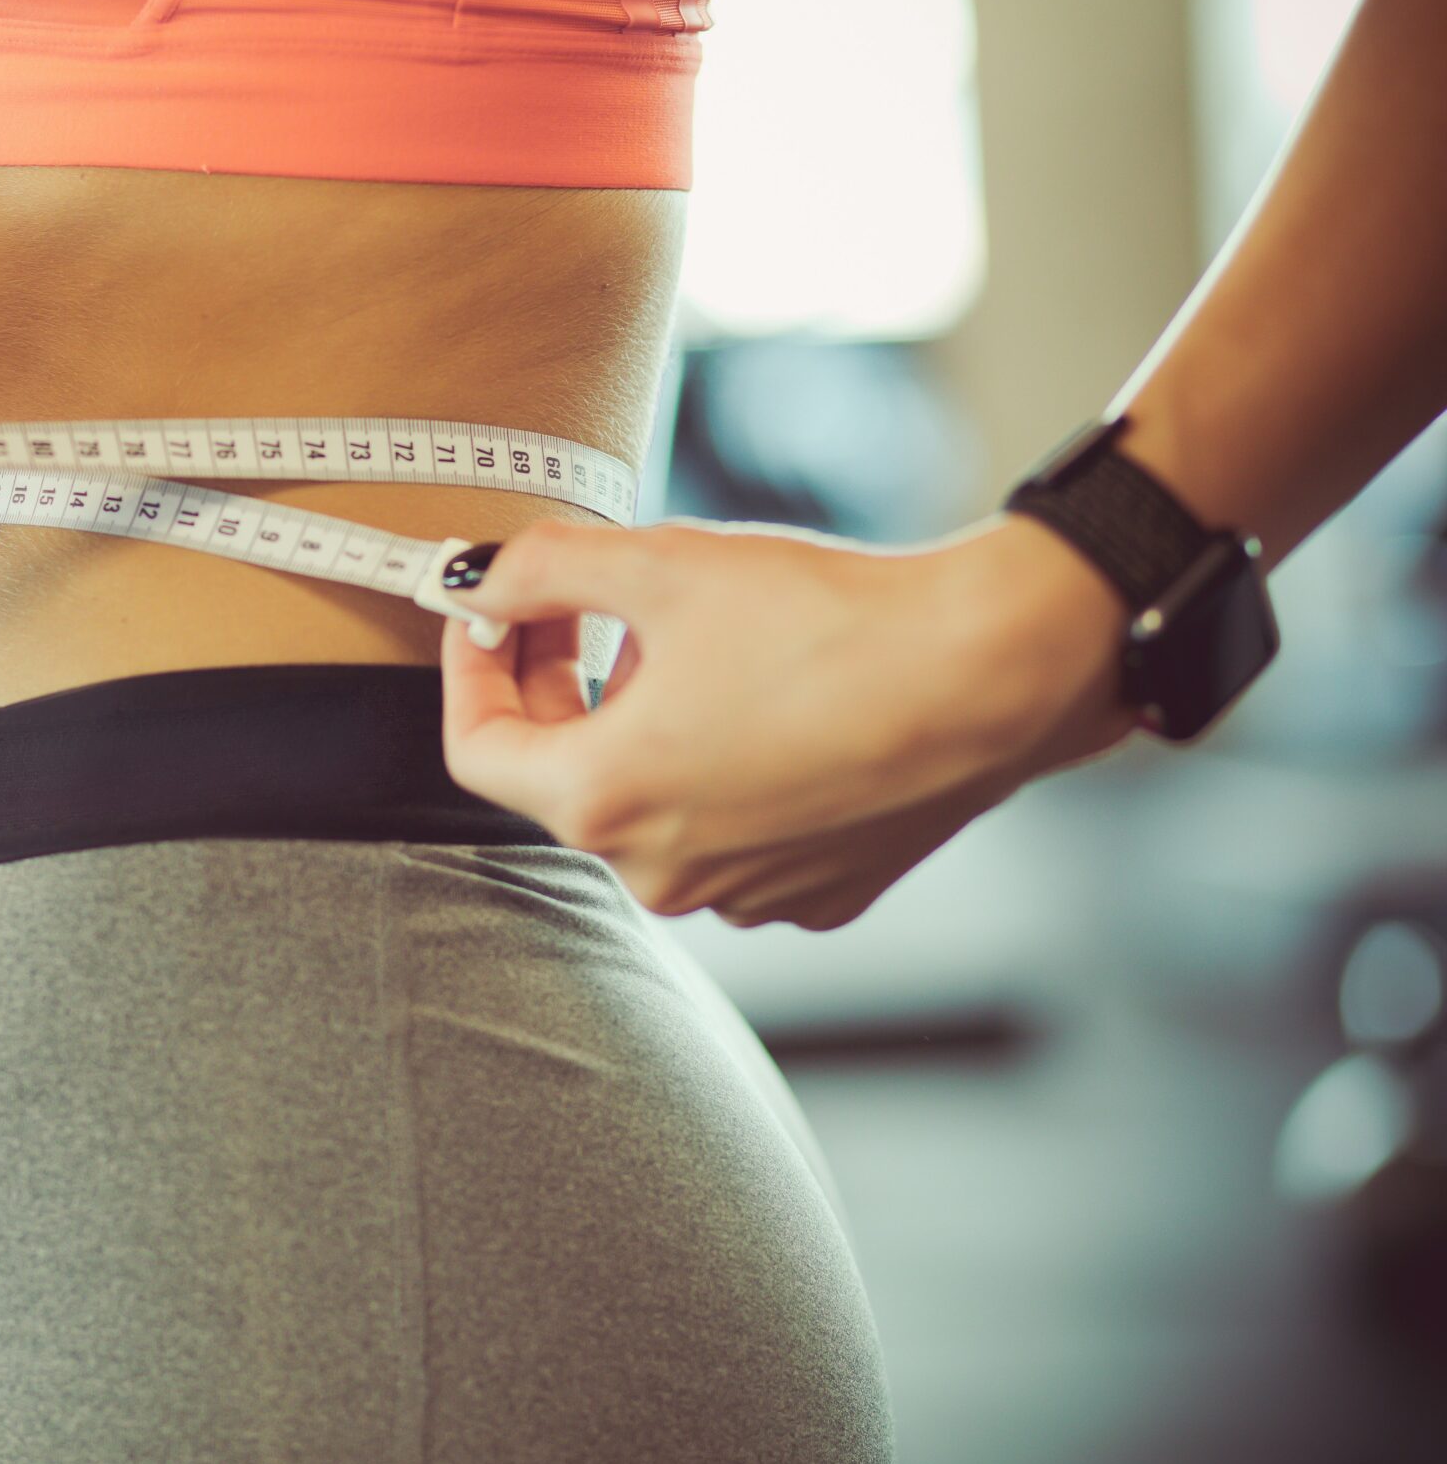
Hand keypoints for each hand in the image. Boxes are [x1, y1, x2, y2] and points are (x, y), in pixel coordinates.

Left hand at [438, 514, 1143, 929]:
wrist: (993, 671)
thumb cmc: (830, 621)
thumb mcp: (661, 565)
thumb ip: (543, 569)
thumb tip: (472, 576)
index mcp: (604, 803)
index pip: (477, 749)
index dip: (471, 666)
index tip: (489, 606)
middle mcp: (662, 874)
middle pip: (563, 775)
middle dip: (560, 682)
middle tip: (584, 601)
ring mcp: (741, 897)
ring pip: (649, 800)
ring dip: (643, 722)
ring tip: (698, 640)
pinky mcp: (812, 895)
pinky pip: (729, 829)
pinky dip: (722, 765)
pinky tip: (769, 699)